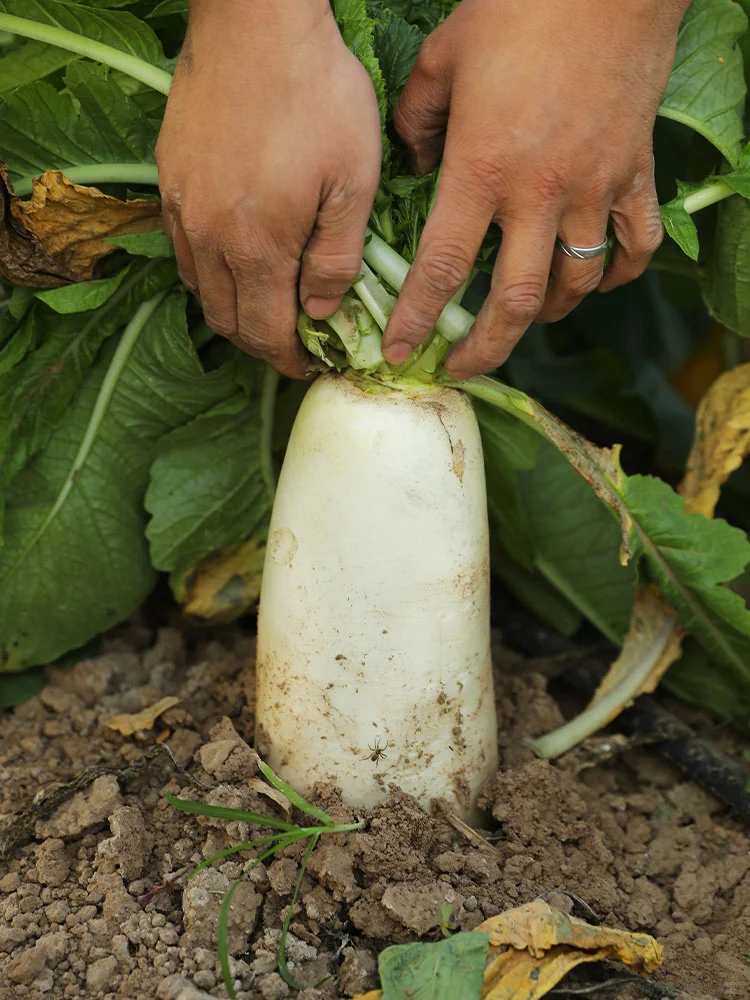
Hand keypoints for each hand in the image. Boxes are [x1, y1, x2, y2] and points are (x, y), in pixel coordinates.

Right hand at [156, 0, 380, 376]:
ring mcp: (183, 210)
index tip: (310, 365)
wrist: (253, 25)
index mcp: (257, 247)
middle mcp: (210, 239)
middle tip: (291, 344)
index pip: (267, 332)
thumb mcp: (353, 180)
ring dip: (233, 312)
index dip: (288, 360)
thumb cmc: (316, 97)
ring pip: (201, 290)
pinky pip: (184, 251)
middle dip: (260, 343)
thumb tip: (320, 311)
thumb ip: (337, 257)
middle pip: (227, 320)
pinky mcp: (169, 181)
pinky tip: (234, 262)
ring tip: (266, 308)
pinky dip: (209, 274)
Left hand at [381, 0, 689, 378]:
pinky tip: (596, 280)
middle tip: (463, 368)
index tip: (401, 354)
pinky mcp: (635, 172)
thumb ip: (416, 122)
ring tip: (525, 320)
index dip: (418, 320)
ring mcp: (594, 187)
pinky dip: (618, 273)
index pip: (442, 269)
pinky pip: (637, 243)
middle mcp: (539, 193)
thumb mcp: (441, 59)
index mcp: (482, 169)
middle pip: (516, 300)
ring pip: (577, 281)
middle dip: (485, 347)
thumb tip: (413, 164)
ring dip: (549, 313)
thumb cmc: (519, 7)